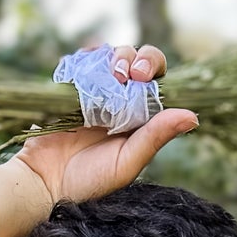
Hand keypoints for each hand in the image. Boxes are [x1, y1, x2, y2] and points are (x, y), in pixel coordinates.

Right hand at [14, 44, 197, 206]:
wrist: (43, 183)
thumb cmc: (88, 181)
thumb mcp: (126, 162)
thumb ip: (156, 137)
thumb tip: (193, 116)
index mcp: (140, 118)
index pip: (158, 81)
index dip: (154, 68)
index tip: (143, 75)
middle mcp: (122, 101)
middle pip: (139, 60)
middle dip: (137, 57)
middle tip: (128, 73)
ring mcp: (97, 91)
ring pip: (114, 55)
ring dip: (115, 56)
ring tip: (110, 73)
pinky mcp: (72, 87)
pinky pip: (85, 59)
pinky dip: (89, 54)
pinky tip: (88, 62)